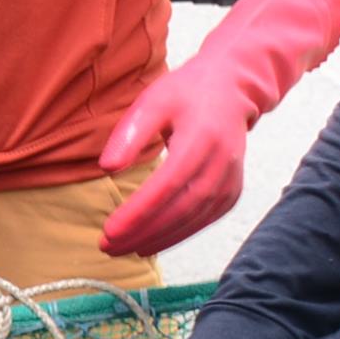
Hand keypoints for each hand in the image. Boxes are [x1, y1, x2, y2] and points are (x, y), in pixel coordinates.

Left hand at [95, 0, 339, 255]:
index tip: (109, 230)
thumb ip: (130, 133)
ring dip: (158, 239)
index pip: (167, 186)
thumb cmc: (186, 93)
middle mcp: (221, 164)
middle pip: (180, 209)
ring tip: (123, 249)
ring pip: (193, 220)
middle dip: (143, 232)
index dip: (138, 213)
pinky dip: (177, 235)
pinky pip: (204, 220)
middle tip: (108, 247)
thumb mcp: (152, 101)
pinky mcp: (232, 192)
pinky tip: (151, 243)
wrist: (231, 89)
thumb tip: (107, 167)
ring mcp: (231, 181)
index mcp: (202, 140)